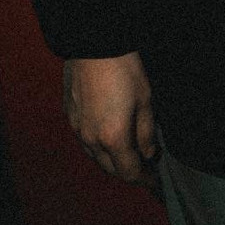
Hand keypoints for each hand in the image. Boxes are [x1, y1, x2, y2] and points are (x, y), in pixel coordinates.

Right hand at [63, 52, 158, 185]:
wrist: (94, 42)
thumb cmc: (124, 68)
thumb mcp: (146, 100)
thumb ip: (147, 133)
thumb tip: (148, 154)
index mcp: (114, 138)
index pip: (130, 172)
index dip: (145, 179)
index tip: (155, 181)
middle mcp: (92, 139)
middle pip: (111, 169)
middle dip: (128, 172)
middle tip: (144, 167)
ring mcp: (77, 128)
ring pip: (96, 157)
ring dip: (112, 160)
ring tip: (127, 153)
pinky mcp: (70, 115)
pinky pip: (85, 141)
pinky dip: (98, 146)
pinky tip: (107, 136)